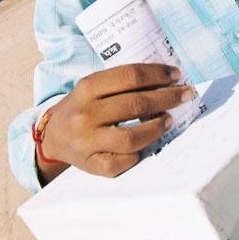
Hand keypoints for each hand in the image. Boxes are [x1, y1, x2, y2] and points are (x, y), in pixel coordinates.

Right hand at [39, 63, 195, 177]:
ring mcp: (87, 142)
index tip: (176, 75)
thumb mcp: (92, 88)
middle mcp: (85, 114)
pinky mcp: (92, 165)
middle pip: (136, 104)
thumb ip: (121, 83)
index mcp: (87, 88)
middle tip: (185, 95)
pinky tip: (147, 144)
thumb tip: (165, 80)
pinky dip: (140, 153)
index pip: (130, 76)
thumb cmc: (82, 108)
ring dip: (158, 127)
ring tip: (170, 120)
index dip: (158, 74)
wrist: (53, 136)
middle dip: (168, 98)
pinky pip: (124, 162)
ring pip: (133, 137)